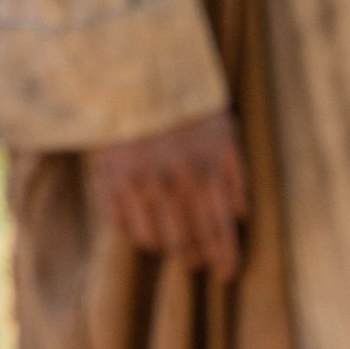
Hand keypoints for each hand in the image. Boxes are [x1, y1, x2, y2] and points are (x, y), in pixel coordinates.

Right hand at [87, 109, 245, 280]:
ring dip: (168, 247)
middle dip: (198, 257)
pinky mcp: (108, 182)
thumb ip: (237, 176)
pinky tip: (146, 226)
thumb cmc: (188, 105)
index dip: (225, 257)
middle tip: (201, 262)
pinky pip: (122, 227)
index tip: (227, 274)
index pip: (218, 230)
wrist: (136, 74)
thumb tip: (241, 216)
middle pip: (187, 242)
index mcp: (203, 173)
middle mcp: (170, 185)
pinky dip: (136, 232)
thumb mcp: (226, 132)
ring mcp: (136, 186)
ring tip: (175, 245)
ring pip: (154, 241)